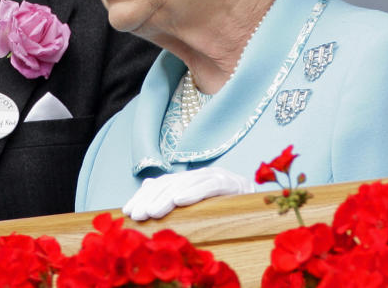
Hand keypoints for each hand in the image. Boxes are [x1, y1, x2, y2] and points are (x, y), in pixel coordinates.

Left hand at [122, 166, 254, 220]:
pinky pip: (209, 186)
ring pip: (185, 184)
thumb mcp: (198, 203)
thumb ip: (174, 194)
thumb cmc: (226, 206)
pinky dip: (193, 192)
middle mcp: (199, 173)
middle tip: (137, 215)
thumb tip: (147, 187)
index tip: (127, 211)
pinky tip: (180, 201)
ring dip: (166, 198)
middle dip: (150, 199)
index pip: (160, 183)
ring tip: (153, 211)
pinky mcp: (230, 183)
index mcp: (189, 178)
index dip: (142, 196)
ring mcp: (215, 176)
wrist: (260, 201)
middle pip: (169, 183)